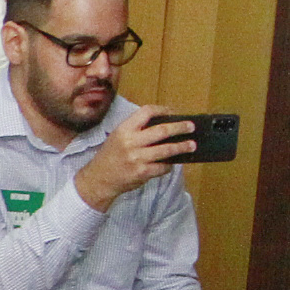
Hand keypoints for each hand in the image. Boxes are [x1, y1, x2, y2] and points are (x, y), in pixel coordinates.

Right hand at [68, 103, 194, 210]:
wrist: (98, 179)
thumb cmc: (110, 157)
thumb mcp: (117, 137)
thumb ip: (136, 130)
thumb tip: (164, 125)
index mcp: (124, 129)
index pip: (146, 112)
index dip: (163, 110)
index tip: (173, 112)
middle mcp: (130, 142)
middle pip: (162, 130)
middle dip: (180, 128)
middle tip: (191, 127)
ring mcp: (137, 158)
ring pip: (167, 150)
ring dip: (182, 147)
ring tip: (191, 145)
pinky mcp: (142, 173)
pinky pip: (163, 167)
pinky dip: (169, 165)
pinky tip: (172, 163)